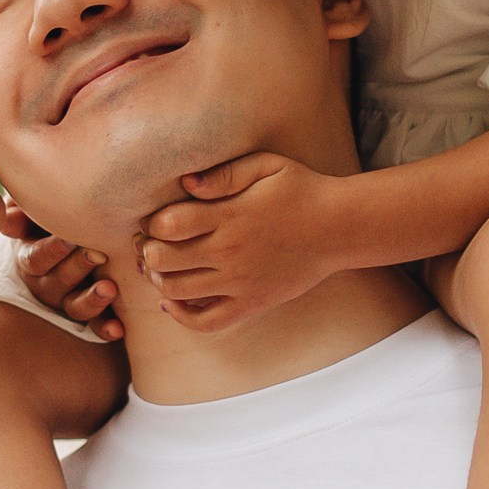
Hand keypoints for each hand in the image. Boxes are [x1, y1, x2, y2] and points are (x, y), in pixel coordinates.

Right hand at [2, 203, 123, 344]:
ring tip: (109, 289)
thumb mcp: (33, 212)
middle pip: (58, 281)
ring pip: (75, 307)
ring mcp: (68, 302)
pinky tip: (119, 329)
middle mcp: (47, 285)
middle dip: (78, 267)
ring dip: (92, 300)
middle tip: (98, 254)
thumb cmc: (51, 219)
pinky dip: (105, 328)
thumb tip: (8, 220)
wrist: (79, 232)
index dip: (52, 250)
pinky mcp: (90, 315)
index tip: (71, 238)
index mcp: (31, 260)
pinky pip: (95, 326)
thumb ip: (20, 212)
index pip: (36, 259)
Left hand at [134, 154, 345, 326]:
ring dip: (159, 280)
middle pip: (164, 260)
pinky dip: (182, 317)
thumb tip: (184, 183)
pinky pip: (207, 322)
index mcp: (229, 216)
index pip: (167, 225)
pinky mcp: (252, 303)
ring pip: (177, 292)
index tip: (156, 220)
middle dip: (148, 251)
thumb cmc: (302, 190)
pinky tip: (172, 303)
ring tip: (162, 268)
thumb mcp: (266, 165)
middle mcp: (229, 252)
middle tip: (151, 244)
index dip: (152, 223)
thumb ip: (223, 173)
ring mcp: (239, 283)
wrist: (339, 227)